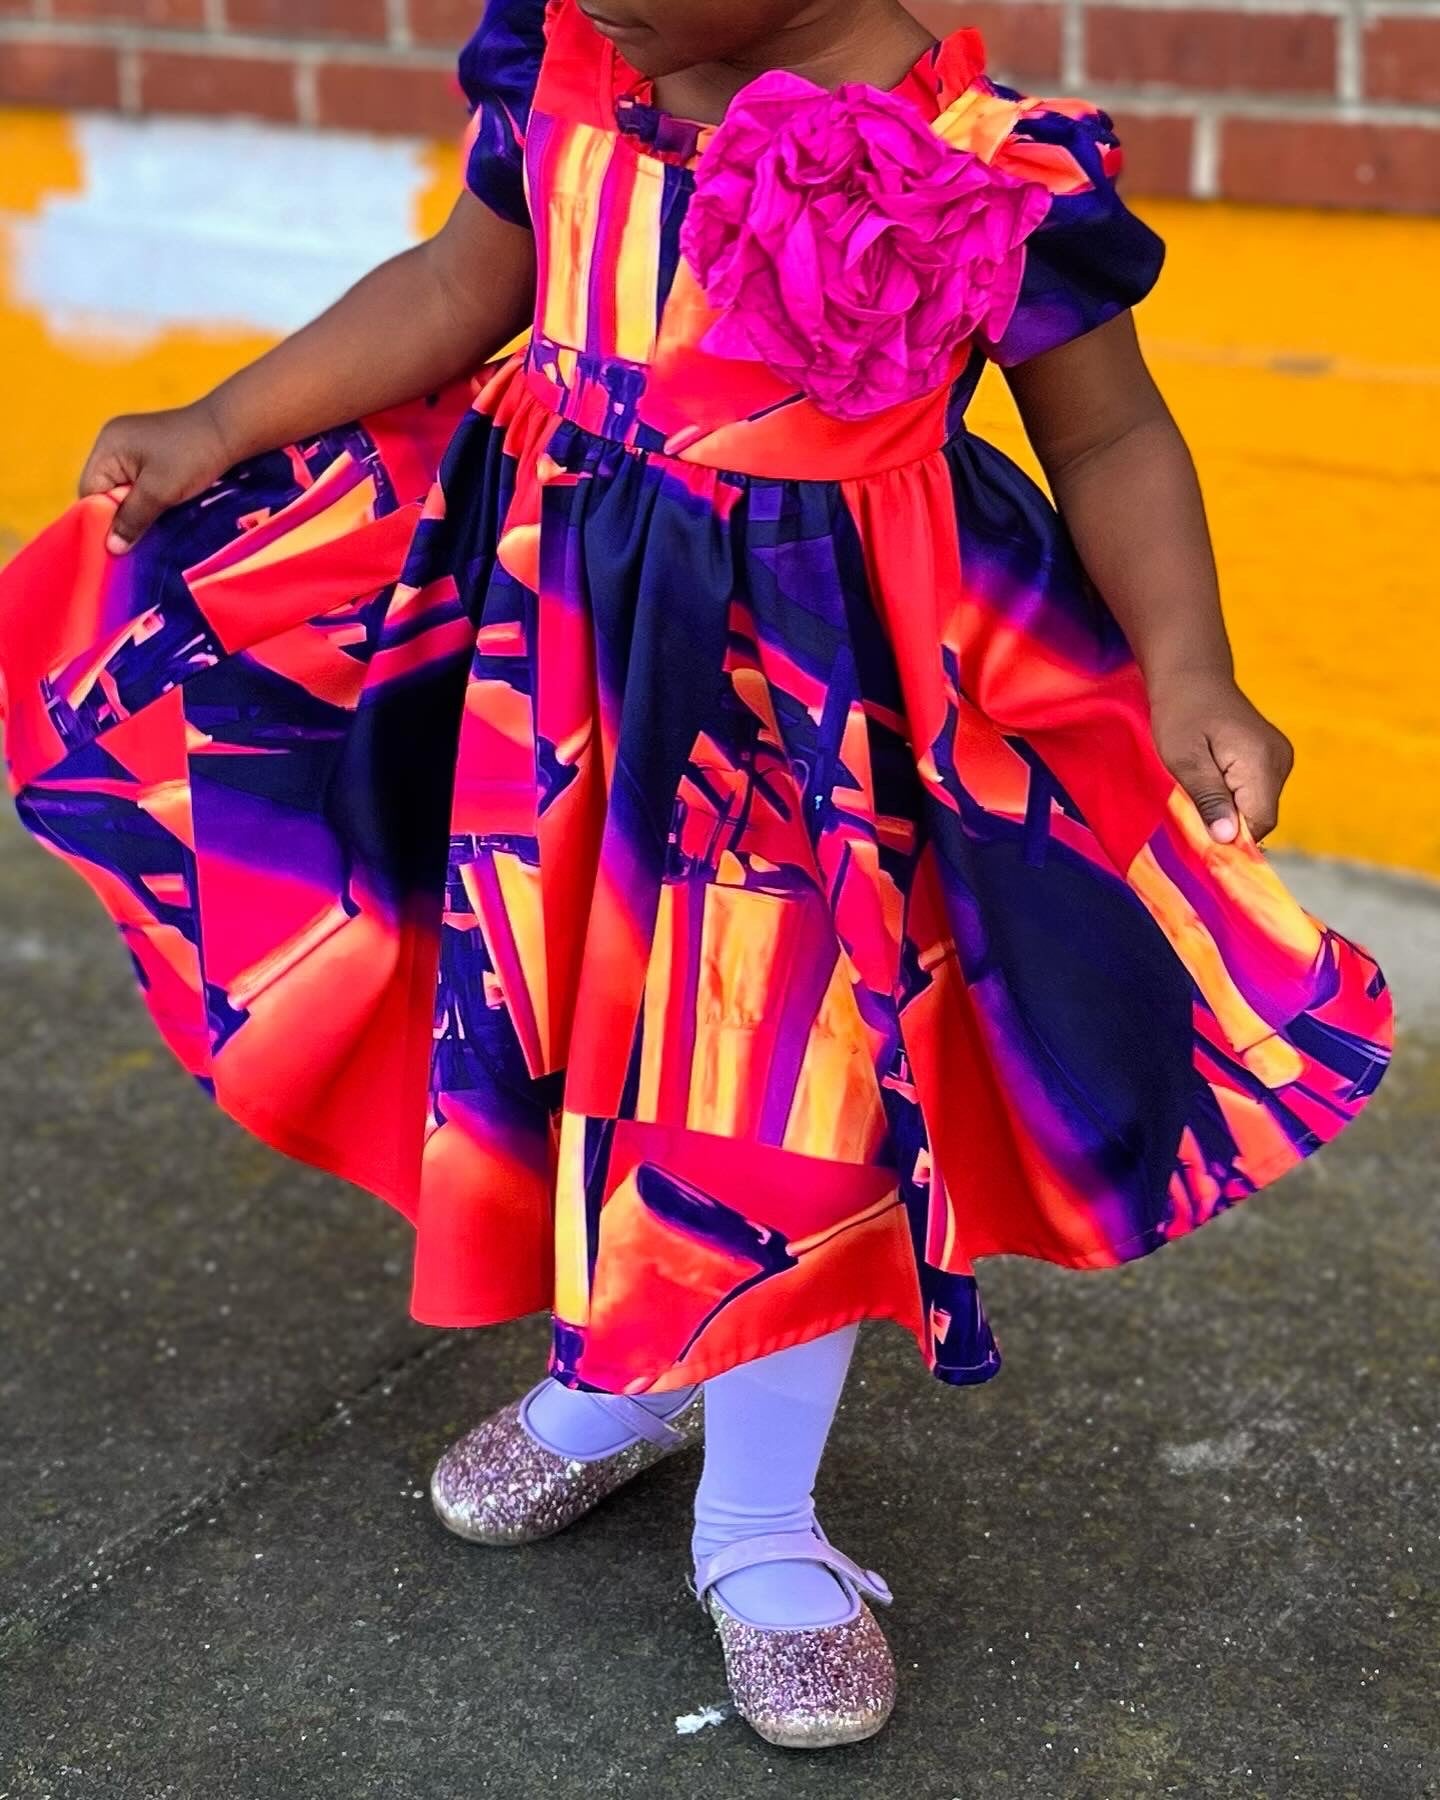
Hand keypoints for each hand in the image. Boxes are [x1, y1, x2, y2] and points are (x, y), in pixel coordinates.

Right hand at [78, 401, 232, 554]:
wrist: (231, 432)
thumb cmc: (193, 457)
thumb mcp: (159, 492)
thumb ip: (132, 519)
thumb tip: (110, 548)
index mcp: (108, 446)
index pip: (89, 491)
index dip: (100, 519)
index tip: (117, 544)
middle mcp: (114, 444)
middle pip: (104, 492)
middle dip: (120, 516)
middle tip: (136, 541)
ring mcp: (133, 447)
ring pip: (124, 491)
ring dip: (137, 511)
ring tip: (152, 528)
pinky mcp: (152, 455)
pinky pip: (140, 485)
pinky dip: (148, 501)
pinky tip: (162, 513)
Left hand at [1148, 674, 1293, 843]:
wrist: (1192, 676)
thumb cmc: (1181, 713)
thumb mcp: (1184, 760)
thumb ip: (1208, 798)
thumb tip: (1228, 839)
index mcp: (1261, 761)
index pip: (1259, 823)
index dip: (1231, 838)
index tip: (1197, 834)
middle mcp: (1280, 761)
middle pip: (1260, 817)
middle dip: (1227, 823)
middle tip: (1190, 805)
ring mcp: (1280, 758)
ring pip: (1258, 807)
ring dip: (1228, 809)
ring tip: (1199, 785)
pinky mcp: (1273, 758)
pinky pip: (1256, 792)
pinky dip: (1234, 796)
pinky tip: (1212, 779)